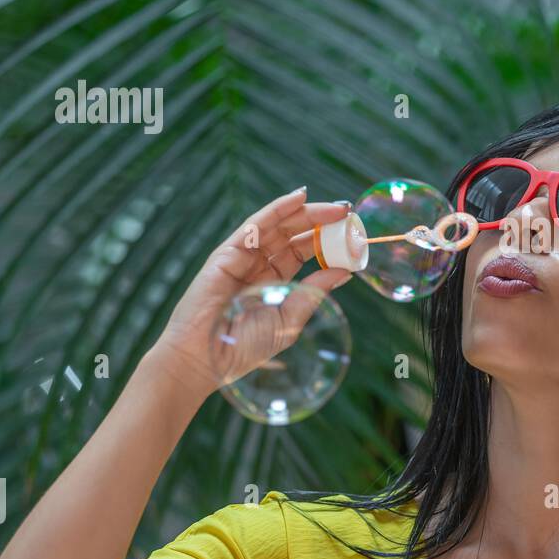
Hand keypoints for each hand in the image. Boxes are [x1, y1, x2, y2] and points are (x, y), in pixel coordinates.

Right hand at [150, 188, 353, 401]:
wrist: (206, 360)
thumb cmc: (244, 348)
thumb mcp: (291, 319)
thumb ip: (315, 292)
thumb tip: (345, 271)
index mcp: (273, 284)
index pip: (303, 254)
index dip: (326, 242)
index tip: (352, 235)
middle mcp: (258, 267)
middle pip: (293, 236)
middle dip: (321, 222)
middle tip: (349, 213)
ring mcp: (242, 258)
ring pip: (277, 227)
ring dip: (306, 212)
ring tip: (335, 207)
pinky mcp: (226, 253)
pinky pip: (255, 225)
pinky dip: (277, 209)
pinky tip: (298, 198)